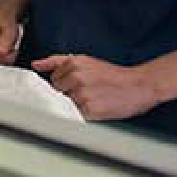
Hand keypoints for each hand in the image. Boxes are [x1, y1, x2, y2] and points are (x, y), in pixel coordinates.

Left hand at [31, 54, 165, 120]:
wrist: (140, 86)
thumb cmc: (114, 75)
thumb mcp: (86, 61)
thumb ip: (58, 61)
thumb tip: (36, 65)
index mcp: (74, 63)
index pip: (53, 79)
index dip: (65, 85)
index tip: (78, 86)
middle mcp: (75, 77)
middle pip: (56, 92)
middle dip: (68, 94)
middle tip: (88, 93)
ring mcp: (81, 94)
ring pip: (64, 104)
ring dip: (75, 105)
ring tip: (93, 100)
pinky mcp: (89, 109)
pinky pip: (74, 115)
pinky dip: (81, 115)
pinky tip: (95, 109)